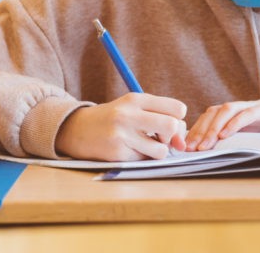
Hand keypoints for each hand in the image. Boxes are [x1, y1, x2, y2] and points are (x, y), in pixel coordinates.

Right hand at [55, 93, 187, 161]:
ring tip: (142, 146)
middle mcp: (128, 114)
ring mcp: (122, 134)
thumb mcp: (133, 108)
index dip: (178, 118)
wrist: (77, 129)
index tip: (167, 123)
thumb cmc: (113, 119)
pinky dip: (141, 158)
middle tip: (160, 138)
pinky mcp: (117, 153)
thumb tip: (182, 142)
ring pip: (161, 150)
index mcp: (135, 99)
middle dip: (172, 136)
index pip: (176, 108)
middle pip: (172, 126)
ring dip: (156, 152)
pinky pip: (143, 160)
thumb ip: (159, 117)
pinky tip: (128, 150)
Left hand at [185, 97, 259, 150]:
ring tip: (204, 145)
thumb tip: (218, 159)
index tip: (185, 146)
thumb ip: (242, 142)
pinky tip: (224, 135)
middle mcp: (245, 107)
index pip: (211, 116)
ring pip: (228, 110)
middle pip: (215, 111)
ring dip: (213, 127)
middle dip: (199, 129)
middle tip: (189, 148)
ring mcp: (257, 105)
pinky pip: (249, 114)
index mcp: (240, 114)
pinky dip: (234, 123)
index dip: (196, 129)